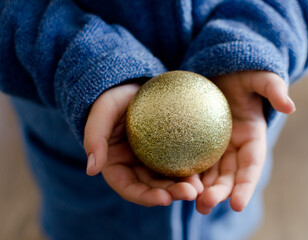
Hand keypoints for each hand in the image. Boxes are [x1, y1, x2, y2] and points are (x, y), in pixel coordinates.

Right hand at [84, 84, 202, 206]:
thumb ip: (94, 138)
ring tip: (200, 187)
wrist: (133, 85)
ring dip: (183, 186)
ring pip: (168, 179)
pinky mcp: (167, 150)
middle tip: (191, 193)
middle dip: (170, 194)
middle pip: (152, 187)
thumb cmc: (113, 97)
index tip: (164, 199)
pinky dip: (190, 169)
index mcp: (116, 164)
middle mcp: (134, 166)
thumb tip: (92, 169)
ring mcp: (152, 159)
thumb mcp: (102, 112)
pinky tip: (204, 171)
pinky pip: (179, 162)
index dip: (145, 197)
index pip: (129, 188)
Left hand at [196, 71, 294, 213]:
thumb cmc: (242, 72)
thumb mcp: (259, 76)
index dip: (246, 185)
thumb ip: (274, 89)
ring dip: (203, 190)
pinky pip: (193, 161)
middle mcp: (235, 147)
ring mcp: (216, 146)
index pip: (251, 166)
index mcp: (253, 137)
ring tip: (193, 203)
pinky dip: (188, 174)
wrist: (220, 69)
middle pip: (229, 175)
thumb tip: (290, 107)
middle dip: (221, 193)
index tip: (237, 204)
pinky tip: (175, 184)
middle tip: (206, 205)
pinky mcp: (198, 142)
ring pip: (211, 174)